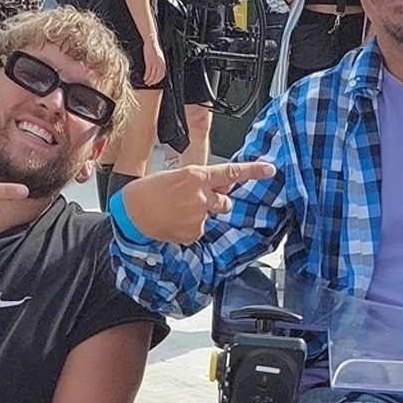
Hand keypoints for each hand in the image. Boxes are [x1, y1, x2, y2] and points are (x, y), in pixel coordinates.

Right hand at [121, 160, 277, 244]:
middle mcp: (201, 195)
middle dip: (216, 203)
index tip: (271, 170)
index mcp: (196, 176)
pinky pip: (200, 231)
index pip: (231, 173)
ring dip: (202, 215)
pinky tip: (175, 223)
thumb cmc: (150, 191)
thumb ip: (201, 181)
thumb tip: (219, 188)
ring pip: (211, 217)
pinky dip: (190, 228)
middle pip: (225, 202)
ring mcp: (198, 216)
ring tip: (178, 212)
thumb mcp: (177, 176)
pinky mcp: (193, 232)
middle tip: (194, 201)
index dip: (254, 171)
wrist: (132, 212)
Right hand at [142, 38, 165, 87]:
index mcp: (163, 64)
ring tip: (146, 82)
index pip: (161, 75)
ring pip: (152, 75)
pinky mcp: (149, 62)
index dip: (157, 80)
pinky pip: (148, 72)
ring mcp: (155, 63)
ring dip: (149, 80)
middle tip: (149, 84)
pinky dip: (146, 76)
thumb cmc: (154, 49)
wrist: (151, 42)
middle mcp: (160, 65)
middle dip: (153, 82)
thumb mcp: (159, 58)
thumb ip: (159, 64)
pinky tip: (144, 78)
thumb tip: (156, 71)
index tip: (154, 82)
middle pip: (157, 77)